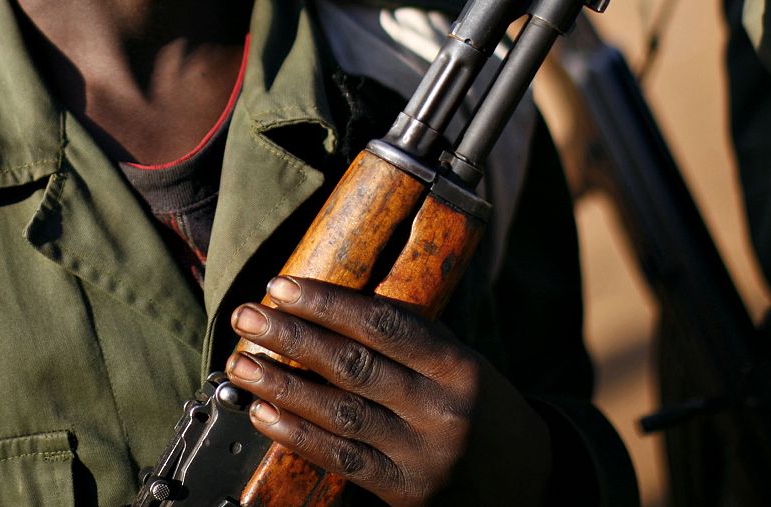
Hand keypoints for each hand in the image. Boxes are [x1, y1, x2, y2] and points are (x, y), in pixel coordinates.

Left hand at [225, 276, 551, 506]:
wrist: (527, 482)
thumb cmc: (480, 406)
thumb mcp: (461, 362)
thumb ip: (407, 337)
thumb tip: (327, 301)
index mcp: (458, 366)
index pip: (383, 325)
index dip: (326, 303)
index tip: (280, 285)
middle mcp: (440, 411)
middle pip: (353, 366)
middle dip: (292, 338)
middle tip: (247, 316)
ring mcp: (422, 456)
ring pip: (340, 414)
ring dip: (282, 386)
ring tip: (242, 363)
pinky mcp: (404, 493)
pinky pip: (341, 460)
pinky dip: (297, 435)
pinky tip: (263, 413)